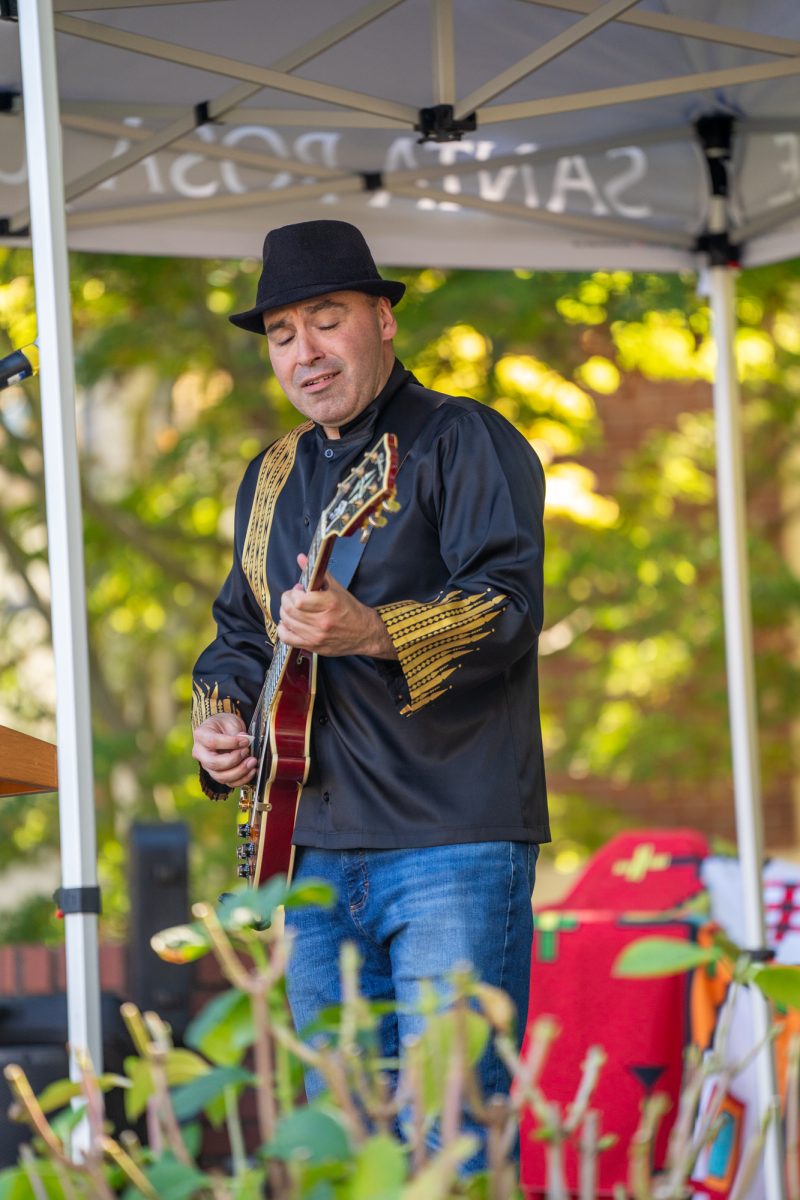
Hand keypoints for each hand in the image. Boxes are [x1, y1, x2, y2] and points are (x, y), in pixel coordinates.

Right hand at [192, 712, 256, 787]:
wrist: (222, 730)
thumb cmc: (224, 724)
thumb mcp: (229, 721)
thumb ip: (236, 731)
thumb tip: (245, 741)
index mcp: (201, 735)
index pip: (213, 742)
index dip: (231, 743)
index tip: (246, 740)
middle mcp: (200, 753)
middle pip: (214, 763)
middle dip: (234, 760)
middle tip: (248, 752)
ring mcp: (207, 766)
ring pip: (221, 777)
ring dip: (240, 771)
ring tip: (252, 762)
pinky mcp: (217, 774)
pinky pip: (229, 782)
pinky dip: (242, 779)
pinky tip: (252, 771)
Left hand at [277, 554, 397, 658]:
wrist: (364, 633)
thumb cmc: (351, 610)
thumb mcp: (336, 588)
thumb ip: (317, 573)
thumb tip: (301, 557)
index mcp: (329, 604)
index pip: (299, 600)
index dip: (294, 593)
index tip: (300, 590)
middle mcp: (322, 621)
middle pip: (290, 611)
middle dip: (287, 600)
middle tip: (293, 597)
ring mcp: (317, 636)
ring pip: (287, 623)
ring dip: (285, 612)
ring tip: (292, 609)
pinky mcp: (313, 646)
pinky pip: (287, 639)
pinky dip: (283, 629)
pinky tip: (289, 623)